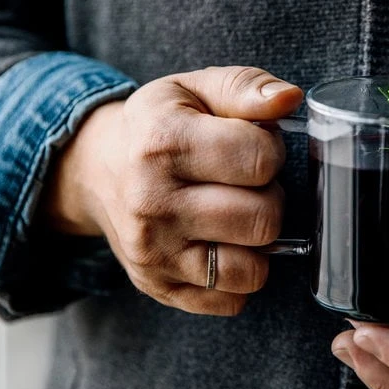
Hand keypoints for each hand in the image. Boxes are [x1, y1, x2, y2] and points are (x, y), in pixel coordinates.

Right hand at [42, 66, 303, 315]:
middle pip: (263, 218)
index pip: (261, 160)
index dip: (271, 150)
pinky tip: (223, 243)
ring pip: (252, 269)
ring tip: (236, 213)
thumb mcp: (196, 89)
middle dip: (269, 197)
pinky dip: (240, 275)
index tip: (253, 146)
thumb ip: (247, 87)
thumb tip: (289, 98)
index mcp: (163, 143)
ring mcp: (153, 253)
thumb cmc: (161, 126)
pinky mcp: (158, 287)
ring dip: (258, 241)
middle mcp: (151, 203)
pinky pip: (232, 301)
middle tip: (246, 184)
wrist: (99, 170)